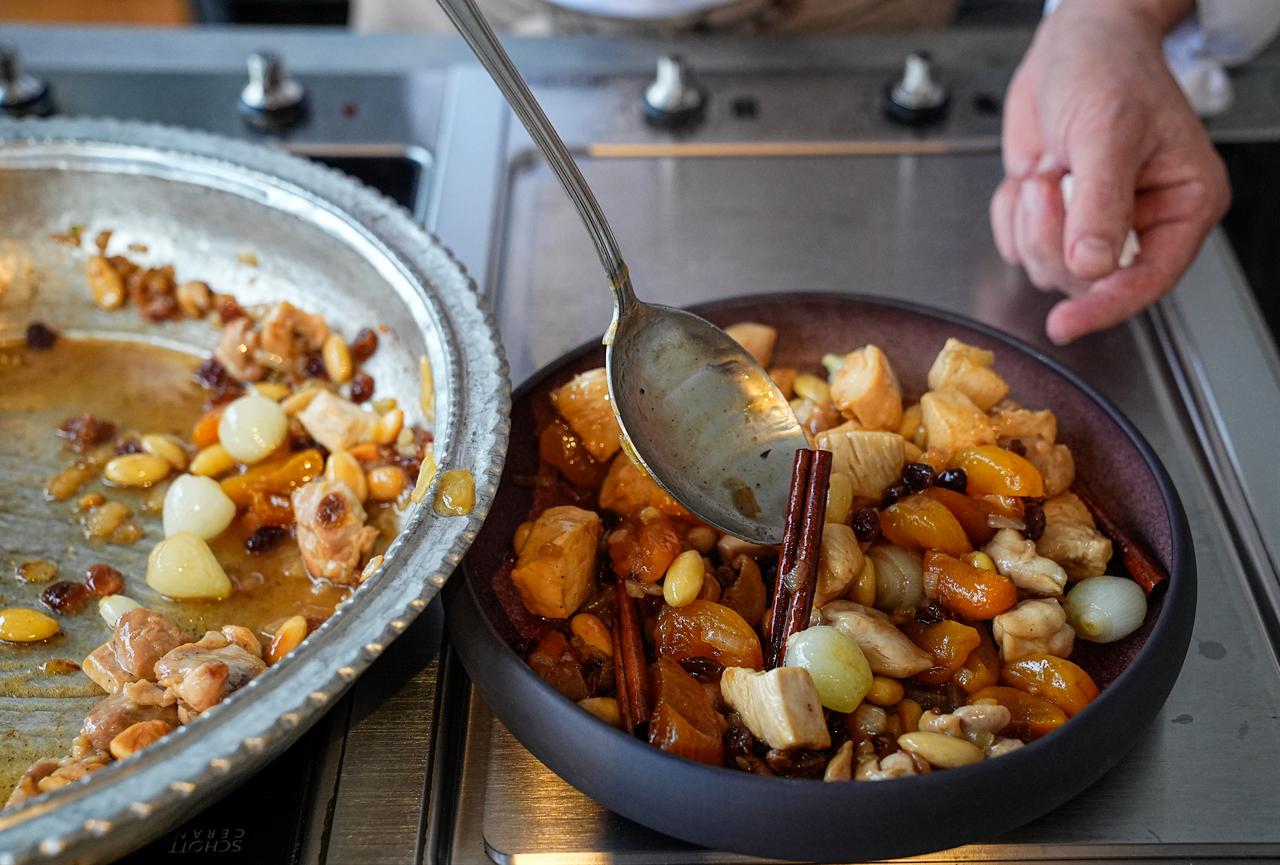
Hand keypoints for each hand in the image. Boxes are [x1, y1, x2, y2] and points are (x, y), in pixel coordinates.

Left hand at [990, 0, 1229, 343]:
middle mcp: (1142, 222)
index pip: (1149, 279)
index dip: (1106, 305)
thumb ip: (1101, 203)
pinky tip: (1031, 172)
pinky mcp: (1055, 219)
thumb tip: (1091, 265)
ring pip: (1048, 267)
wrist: (1070, 44)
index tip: (1066, 324)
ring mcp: (1094, 224)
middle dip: (1054, 235)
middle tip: (1051, 182)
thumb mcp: (1107, 131)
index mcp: (1183, 204)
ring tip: (1047, 168)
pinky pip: (1017, 246)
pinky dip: (1010, 212)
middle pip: (1087, 278)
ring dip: (1031, 221)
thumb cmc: (1107, 70)